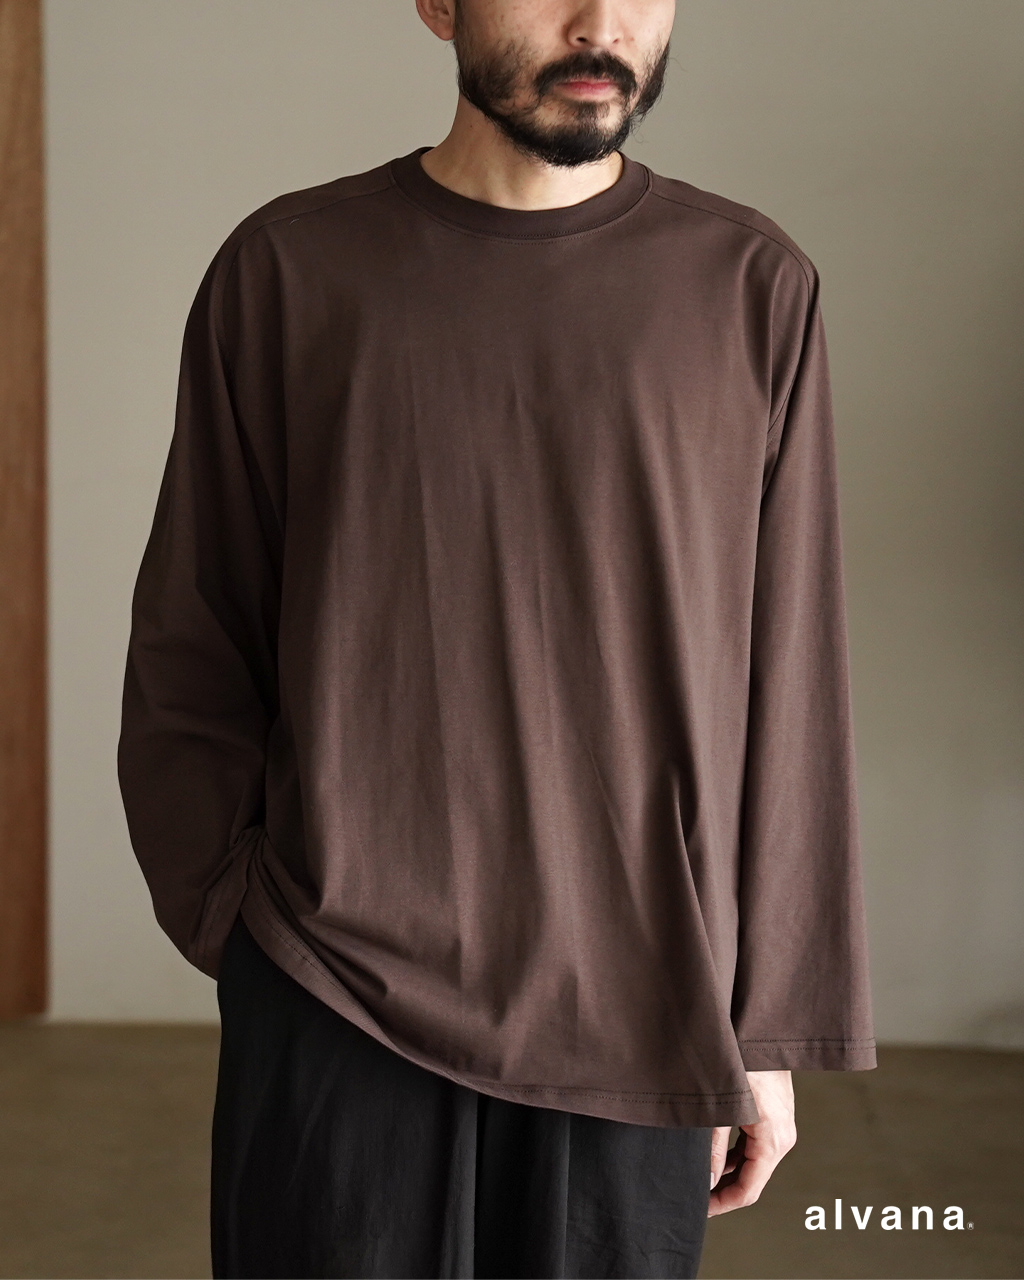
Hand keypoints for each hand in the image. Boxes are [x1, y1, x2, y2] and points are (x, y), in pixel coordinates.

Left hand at [707, 1069, 795, 1215]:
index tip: (698, 1208)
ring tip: (699, 1175)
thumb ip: (712, 1148)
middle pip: (752, 1179)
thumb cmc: (743, 1062)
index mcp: (773, 1141)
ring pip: (753, 1162)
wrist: (762, 1030)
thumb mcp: (721, 1108)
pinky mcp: (776, 1114)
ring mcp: (782, 1126)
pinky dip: (736, 1154)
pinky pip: (756, 1145)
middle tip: (693, 1194)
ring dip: (728, 1172)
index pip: (748, 1191)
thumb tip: (705, 1181)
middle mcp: (783, 1138)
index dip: (721, 1204)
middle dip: (723, 1189)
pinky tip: (714, 1153)